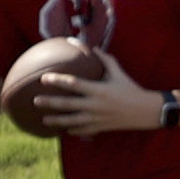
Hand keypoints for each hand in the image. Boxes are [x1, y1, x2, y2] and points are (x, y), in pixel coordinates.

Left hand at [35, 68, 170, 137]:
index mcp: (98, 90)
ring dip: (56, 121)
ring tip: (43, 119)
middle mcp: (95, 105)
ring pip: (71, 121)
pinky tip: (62, 130)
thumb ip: (105, 60)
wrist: (144, 111)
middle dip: (50, 103)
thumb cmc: (130, 88)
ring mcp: (97, 118)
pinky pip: (82, 130)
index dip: (57, 81)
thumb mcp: (118, 72)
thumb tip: (92, 48)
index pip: (73, 84)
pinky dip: (71, 130)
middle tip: (35, 100)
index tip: (44, 78)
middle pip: (67, 105)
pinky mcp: (100, 128)